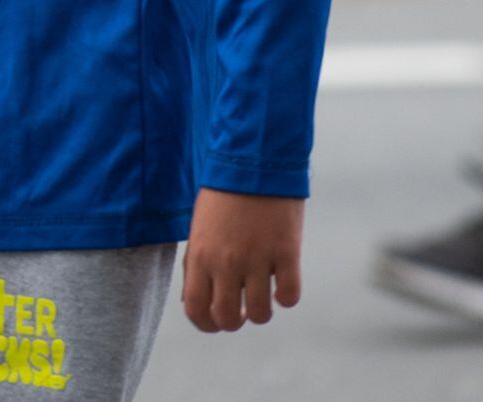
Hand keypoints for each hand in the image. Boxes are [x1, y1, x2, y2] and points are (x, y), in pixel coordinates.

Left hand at [182, 189, 303, 333]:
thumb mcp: (199, 228)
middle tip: (242, 309)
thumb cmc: (223, 193)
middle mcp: (226, 262)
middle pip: (227, 318)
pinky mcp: (286, 251)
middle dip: (235, 321)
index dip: (206, 324)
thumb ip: (196, 265)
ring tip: (264, 295)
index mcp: (200, 255)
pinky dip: (287, 297)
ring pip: (260, 314)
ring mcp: (258, 258)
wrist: (255, 158)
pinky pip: (289, 295)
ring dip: (262, 311)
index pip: (195, 310)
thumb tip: (193, 302)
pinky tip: (283, 282)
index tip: (216, 321)